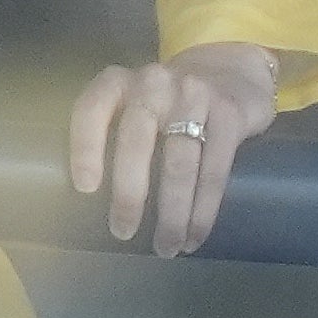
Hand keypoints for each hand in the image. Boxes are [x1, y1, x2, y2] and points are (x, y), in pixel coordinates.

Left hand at [69, 42, 278, 256]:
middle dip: (129, 194)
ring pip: (179, 164)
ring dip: (172, 213)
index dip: (85, 148)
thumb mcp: (133, 101)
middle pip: (136, 142)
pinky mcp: (229, 115)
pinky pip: (214, 170)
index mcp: (117, 81)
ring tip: (166, 248)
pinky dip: (204, 210)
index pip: (91, 110)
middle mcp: (153, 83)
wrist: (232, 69)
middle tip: (122, 232)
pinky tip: (195, 235)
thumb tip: (88, 199)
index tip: (85, 189)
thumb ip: (112, 131)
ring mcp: (194, 96)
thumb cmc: (166, 101)